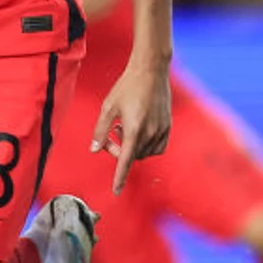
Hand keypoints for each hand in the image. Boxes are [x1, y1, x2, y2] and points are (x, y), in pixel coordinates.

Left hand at [91, 59, 171, 194]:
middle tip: (111, 133)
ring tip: (124, 127)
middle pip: (132, 156)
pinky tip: (139, 132)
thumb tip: (94, 149)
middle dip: (119, 151)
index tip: (115, 191)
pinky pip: (158, 147)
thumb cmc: (126, 87)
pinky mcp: (168, 126)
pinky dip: (146, 146)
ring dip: (132, 147)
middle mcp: (150, 133)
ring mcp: (161, 130)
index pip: (124, 161)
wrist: (151, 71)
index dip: (119, 177)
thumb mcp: (108, 108)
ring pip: (145, 153)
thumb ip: (100, 131)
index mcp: (133, 130)